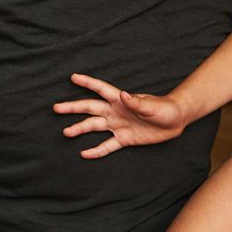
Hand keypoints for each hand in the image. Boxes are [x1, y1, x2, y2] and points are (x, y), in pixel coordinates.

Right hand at [53, 73, 189, 158]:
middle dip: (73, 107)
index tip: (73, 77)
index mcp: (120, 99)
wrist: (175, 121)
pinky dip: (96, 150)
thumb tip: (122, 95)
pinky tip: (84, 154)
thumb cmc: (164, 109)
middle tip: (56, 108)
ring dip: (80, 129)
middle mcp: (115, 111)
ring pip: (94, 126)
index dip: (87, 83)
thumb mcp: (152, 106)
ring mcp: (118, 125)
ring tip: (66, 132)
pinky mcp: (124, 139)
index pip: (100, 89)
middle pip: (90, 108)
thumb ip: (136, 102)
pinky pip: (108, 145)